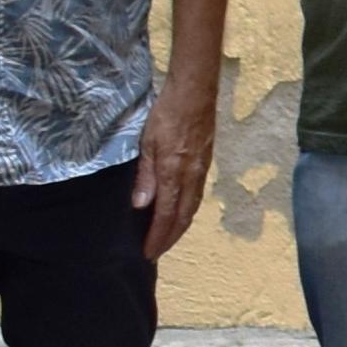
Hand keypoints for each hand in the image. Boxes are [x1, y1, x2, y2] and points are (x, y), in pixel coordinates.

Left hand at [133, 67, 217, 256]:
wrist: (195, 93)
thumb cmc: (166, 114)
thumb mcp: (148, 143)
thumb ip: (145, 175)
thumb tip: (141, 206)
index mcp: (175, 173)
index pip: (166, 214)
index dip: (157, 236)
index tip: (148, 253)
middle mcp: (192, 177)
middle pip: (183, 216)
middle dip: (170, 238)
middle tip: (156, 253)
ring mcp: (201, 171)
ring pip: (192, 208)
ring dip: (179, 227)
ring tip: (167, 239)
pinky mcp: (205, 163)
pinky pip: (197, 196)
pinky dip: (187, 212)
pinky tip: (179, 212)